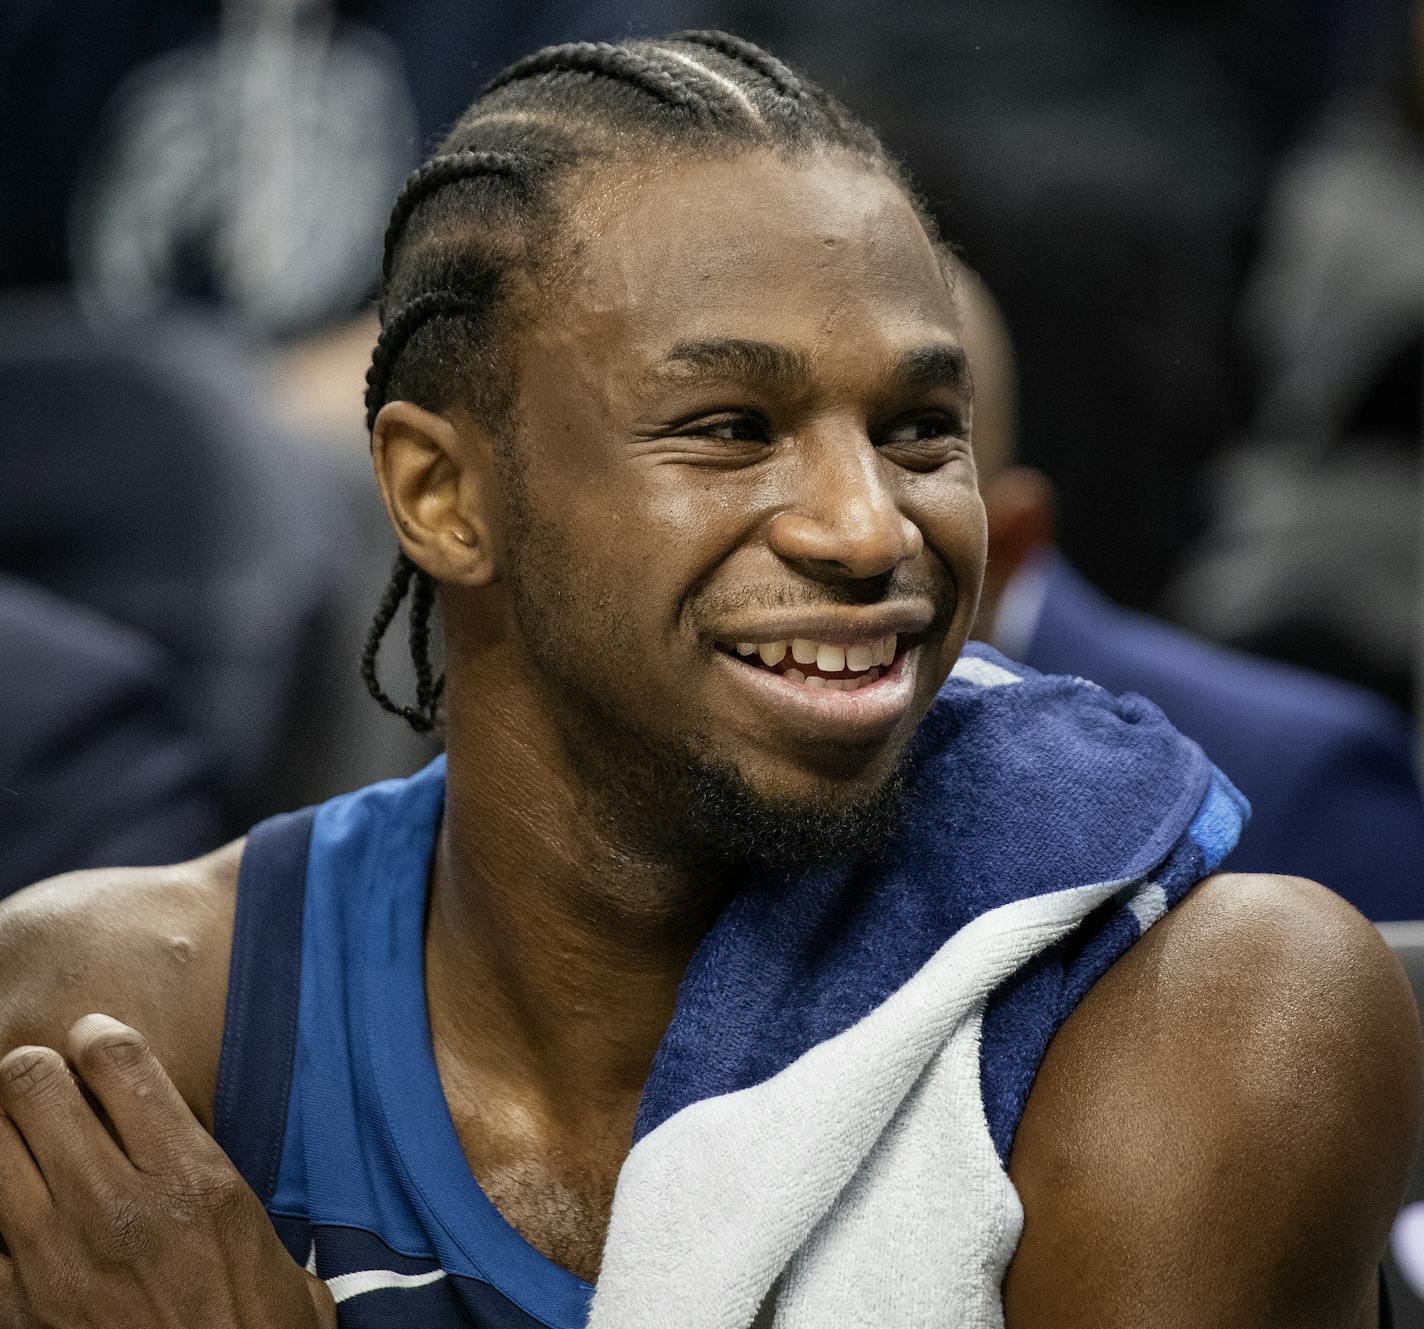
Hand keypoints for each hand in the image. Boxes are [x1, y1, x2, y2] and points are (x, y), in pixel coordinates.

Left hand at [0, 1014, 335, 1328]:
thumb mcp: (270, 1245)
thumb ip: (224, 1183)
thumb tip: (187, 1138)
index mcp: (195, 1182)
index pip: (121, 1064)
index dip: (101, 1036)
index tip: (97, 1038)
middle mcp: (120, 1208)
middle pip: (34, 1088)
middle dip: (32, 1070)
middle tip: (40, 1075)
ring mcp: (56, 1260)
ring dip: (1, 1130)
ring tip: (16, 1131)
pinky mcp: (16, 1311)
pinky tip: (12, 1206)